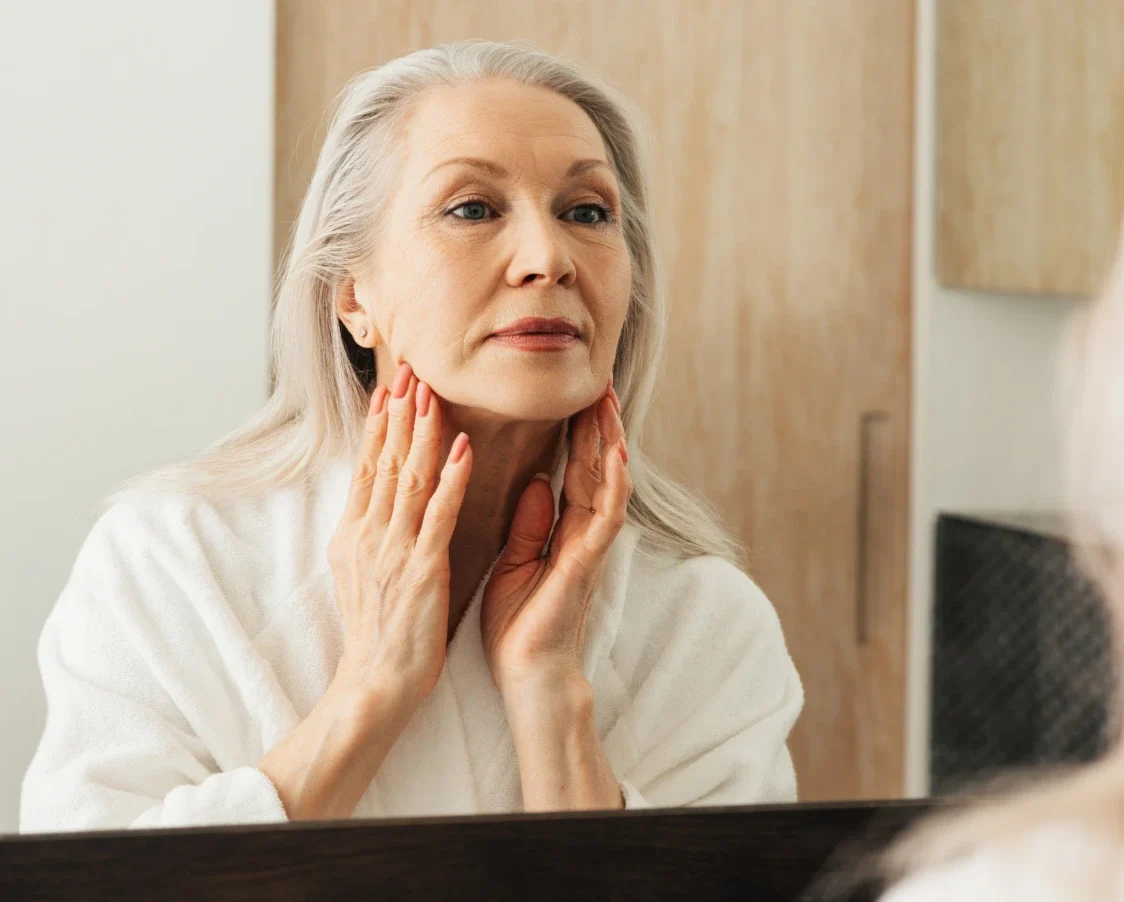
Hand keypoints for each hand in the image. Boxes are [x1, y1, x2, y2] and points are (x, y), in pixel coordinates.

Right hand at [326, 362, 472, 708]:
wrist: (374, 682)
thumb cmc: (374, 632)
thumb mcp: (358, 572)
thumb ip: (367, 531)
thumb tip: (370, 497)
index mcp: (354, 533)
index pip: (368, 466)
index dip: (379, 424)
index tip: (390, 387)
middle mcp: (369, 533)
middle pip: (386, 461)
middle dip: (399, 412)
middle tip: (410, 368)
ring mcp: (394, 549)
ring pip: (410, 477)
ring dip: (422, 431)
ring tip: (431, 391)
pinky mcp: (422, 568)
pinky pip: (439, 514)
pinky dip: (451, 478)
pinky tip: (462, 446)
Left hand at [480, 379, 630, 693]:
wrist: (527, 673)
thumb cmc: (519, 624)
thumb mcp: (515, 562)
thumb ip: (529, 523)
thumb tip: (535, 480)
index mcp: (563, 530)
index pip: (573, 470)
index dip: (575, 433)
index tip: (574, 395)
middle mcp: (583, 532)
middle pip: (595, 466)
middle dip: (596, 423)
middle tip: (597, 380)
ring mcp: (590, 545)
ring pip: (607, 480)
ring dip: (608, 439)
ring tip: (606, 399)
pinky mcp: (588, 561)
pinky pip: (606, 513)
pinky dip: (611, 480)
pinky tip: (614, 449)